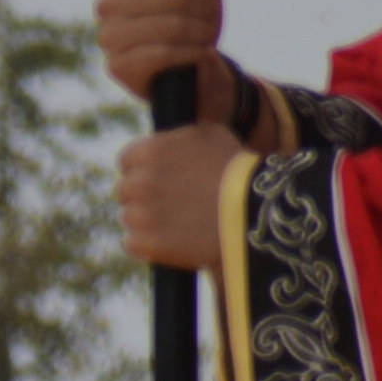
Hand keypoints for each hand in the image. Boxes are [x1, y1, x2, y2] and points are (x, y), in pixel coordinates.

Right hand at [97, 0, 233, 106]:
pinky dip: (192, 53)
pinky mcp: (118, 67)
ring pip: (173, 26)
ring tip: (208, 35)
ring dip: (202, 32)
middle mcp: (106, 4)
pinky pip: (165, 54)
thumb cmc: (189, 16)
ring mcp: (108, 36)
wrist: (181, 67)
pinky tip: (200, 53)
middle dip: (205, 7)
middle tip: (211, 17)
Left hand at [117, 120, 237, 270]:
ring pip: (129, 216)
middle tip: (171, 203)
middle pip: (126, 189)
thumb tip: (165, 141)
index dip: (144, 170)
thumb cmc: (239, 170)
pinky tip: (171, 242)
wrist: (255, 213)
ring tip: (177, 223)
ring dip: (146, 220)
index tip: (162, 179)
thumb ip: (177, 137)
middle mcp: (138, 182)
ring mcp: (140, 214)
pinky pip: (132, 243)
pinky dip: (148, 245)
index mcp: (148, 152)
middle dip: (143, 195)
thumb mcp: (210, 135)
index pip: (127, 160)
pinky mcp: (147, 243)